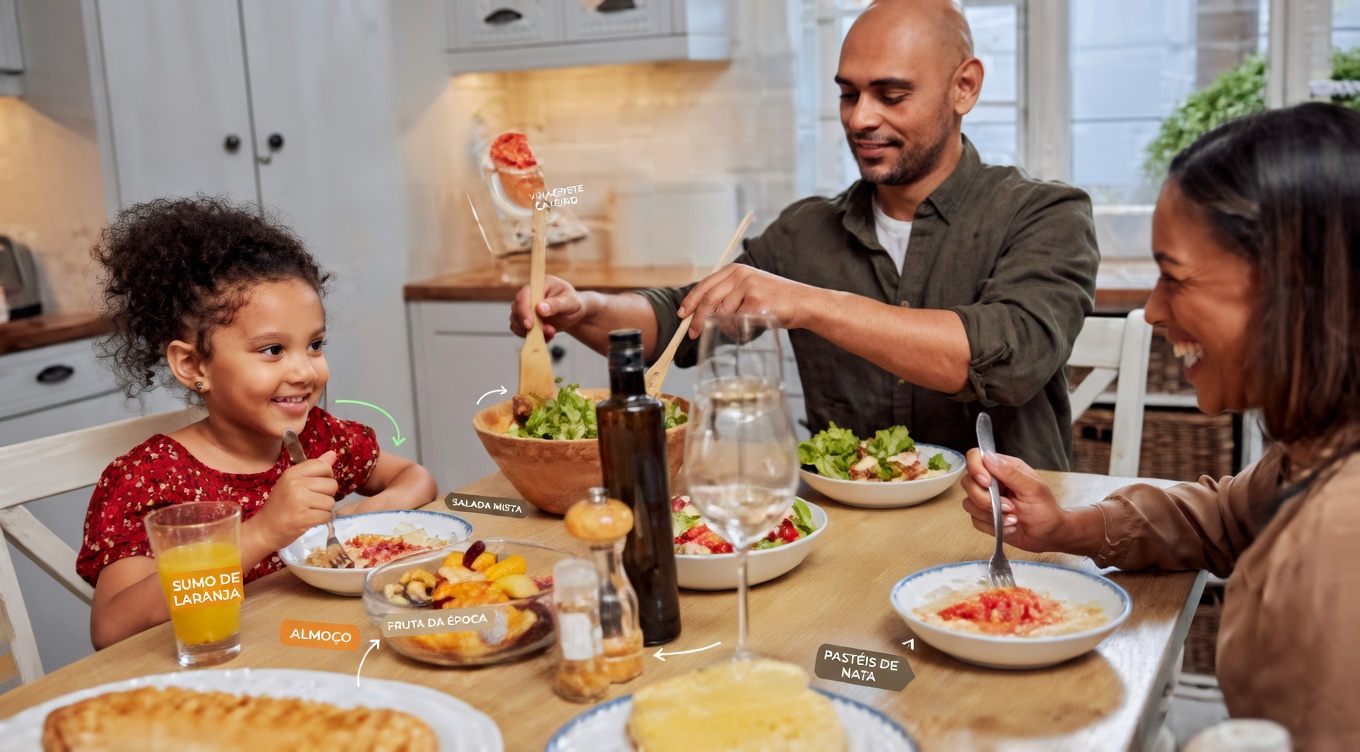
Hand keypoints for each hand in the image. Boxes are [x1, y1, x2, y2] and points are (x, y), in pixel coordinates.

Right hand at [248, 451, 338, 551]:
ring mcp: (300, 501)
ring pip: (331, 502)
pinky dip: (321, 520)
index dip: (327, 476)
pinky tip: (309, 520)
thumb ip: (314, 468)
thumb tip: (333, 454)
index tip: (317, 485)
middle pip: (332, 484)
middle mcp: (296, 484)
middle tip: (311, 501)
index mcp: (293, 473)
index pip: (324, 466)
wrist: (265, 529)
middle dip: (326, 495)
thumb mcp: (294, 482)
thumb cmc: (281, 505)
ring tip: (309, 511)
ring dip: (324, 509)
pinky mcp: (304, 518)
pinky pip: (327, 516)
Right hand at [510, 275, 585, 340]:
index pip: (524, 294)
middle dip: (529, 324)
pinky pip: (519, 329)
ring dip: (531, 331)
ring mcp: (525, 306)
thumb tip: (540, 308)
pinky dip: (530, 336)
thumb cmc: (573, 303)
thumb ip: (556, 304)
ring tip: (551, 333)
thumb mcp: (570, 302)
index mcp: (539, 284)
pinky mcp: (525, 318)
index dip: (524, 309)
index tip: (530, 324)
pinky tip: (546, 336)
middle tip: (547, 331)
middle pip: (516, 308)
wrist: (573, 313)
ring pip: (516, 320)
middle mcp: (529, 294)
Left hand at [677, 265, 814, 338]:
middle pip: (709, 299)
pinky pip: (736, 322)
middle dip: (697, 319)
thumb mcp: (748, 288)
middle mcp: (740, 275)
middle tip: (692, 334)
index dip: (690, 301)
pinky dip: (736, 331)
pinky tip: (746, 330)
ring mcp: (749, 288)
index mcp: (735, 270)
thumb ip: (727, 295)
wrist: (802, 302)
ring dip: (722, 327)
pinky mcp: (757, 303)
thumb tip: (701, 313)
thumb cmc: (774, 300)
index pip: (705, 285)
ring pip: (722, 313)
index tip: (682, 314)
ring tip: (733, 331)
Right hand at [959, 448, 1068, 552]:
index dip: (976, 469)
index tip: (987, 483)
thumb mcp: (1033, 489)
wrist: (1048, 535)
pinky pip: (975, 519)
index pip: (976, 457)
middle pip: (968, 482)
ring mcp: (986, 499)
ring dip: (992, 515)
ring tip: (1013, 519)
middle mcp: (992, 481)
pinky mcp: (984, 516)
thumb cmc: (1045, 509)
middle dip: (985, 499)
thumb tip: (988, 457)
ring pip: (969, 503)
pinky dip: (992, 526)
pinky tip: (1008, 526)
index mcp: (1004, 468)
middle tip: (1010, 507)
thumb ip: (1011, 473)